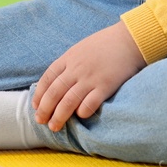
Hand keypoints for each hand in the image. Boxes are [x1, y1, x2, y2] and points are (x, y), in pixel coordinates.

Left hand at [32, 20, 146, 131]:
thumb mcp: (81, 48)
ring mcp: (90, 78)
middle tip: (40, 121)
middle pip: (54, 93)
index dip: (39, 94)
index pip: (47, 79)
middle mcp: (76, 69)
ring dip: (59, 116)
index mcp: (69, 58)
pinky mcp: (105, 86)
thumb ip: (69, 63)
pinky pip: (89, 103)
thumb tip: (56, 82)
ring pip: (68, 102)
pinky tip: (80, 116)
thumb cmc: (105, 44)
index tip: (36, 106)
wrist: (129, 39)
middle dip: (45, 110)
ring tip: (55, 127)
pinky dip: (82, 111)